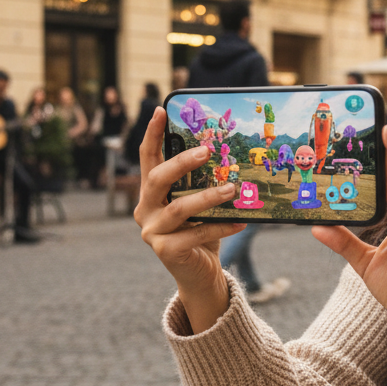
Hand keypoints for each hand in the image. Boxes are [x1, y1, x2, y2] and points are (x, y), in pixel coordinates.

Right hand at [135, 107, 243, 332]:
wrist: (199, 274)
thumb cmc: (201, 232)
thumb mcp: (199, 205)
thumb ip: (201, 184)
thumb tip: (224, 154)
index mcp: (150, 193)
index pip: (148, 157)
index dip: (153, 134)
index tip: (161, 110)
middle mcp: (145, 210)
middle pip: (157, 179)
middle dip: (182, 163)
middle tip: (206, 151)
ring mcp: (152, 231)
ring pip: (179, 208)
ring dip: (209, 197)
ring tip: (232, 189)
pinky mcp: (165, 251)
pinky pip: (197, 233)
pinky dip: (222, 226)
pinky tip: (242, 221)